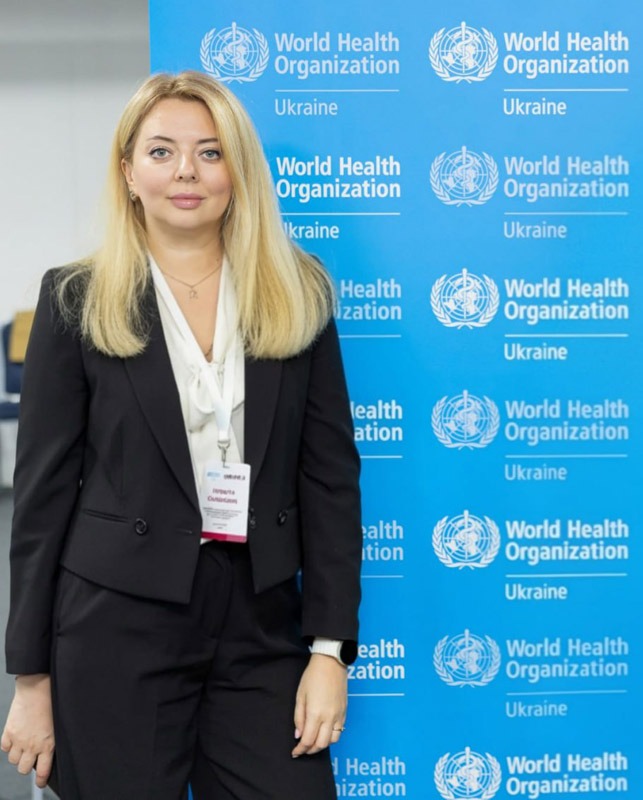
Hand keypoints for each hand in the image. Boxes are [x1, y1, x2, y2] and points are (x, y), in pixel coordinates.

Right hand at [1, 674, 54, 788]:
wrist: (37, 688)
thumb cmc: (51, 703)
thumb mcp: (57, 726)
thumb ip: (51, 741)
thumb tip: (47, 753)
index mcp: (48, 745)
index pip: (43, 772)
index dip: (41, 780)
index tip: (41, 782)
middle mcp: (32, 746)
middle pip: (24, 770)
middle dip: (28, 765)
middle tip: (31, 757)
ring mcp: (18, 740)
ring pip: (13, 761)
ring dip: (18, 755)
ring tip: (23, 745)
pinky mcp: (8, 732)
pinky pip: (4, 748)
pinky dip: (9, 745)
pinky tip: (15, 737)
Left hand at [292, 653, 346, 757]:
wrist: (331, 663)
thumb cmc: (313, 676)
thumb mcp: (300, 695)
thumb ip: (298, 717)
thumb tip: (298, 734)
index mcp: (315, 713)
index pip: (307, 740)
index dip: (300, 750)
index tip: (295, 752)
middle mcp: (329, 717)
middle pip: (321, 744)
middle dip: (310, 750)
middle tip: (303, 749)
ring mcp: (339, 715)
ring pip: (332, 741)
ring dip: (322, 745)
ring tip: (313, 741)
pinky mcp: (344, 712)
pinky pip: (340, 731)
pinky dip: (331, 737)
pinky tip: (324, 732)